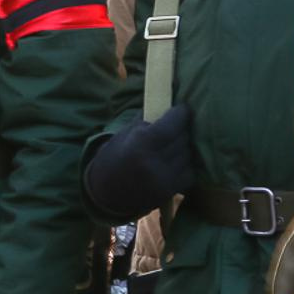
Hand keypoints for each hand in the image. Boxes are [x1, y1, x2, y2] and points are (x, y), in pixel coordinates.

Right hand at [83, 105, 195, 220]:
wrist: (104, 194)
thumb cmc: (113, 158)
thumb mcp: (124, 134)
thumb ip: (147, 119)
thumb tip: (168, 98)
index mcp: (140, 144)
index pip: (173, 123)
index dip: (181, 113)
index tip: (182, 108)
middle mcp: (154, 162)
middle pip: (183, 138)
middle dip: (180, 130)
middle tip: (173, 126)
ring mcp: (164, 179)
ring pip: (188, 155)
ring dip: (182, 148)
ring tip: (169, 146)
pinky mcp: (170, 191)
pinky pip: (189, 172)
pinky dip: (184, 165)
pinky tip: (171, 163)